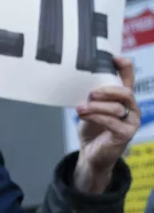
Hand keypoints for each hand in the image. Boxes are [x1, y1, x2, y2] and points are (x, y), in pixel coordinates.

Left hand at [74, 56, 139, 193]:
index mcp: (124, 99)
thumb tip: (81, 79)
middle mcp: (132, 108)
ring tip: (80, 108)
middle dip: (107, 90)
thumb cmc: (92, 128)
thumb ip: (93, 96)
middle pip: (125, 92)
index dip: (125, 67)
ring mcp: (132, 122)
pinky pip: (112, 122)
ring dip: (96, 107)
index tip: (114, 58)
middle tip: (91, 93)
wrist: (91, 154)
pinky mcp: (126, 135)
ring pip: (116, 108)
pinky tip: (84, 115)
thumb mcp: (91, 108)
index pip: (129, 79)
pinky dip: (96, 117)